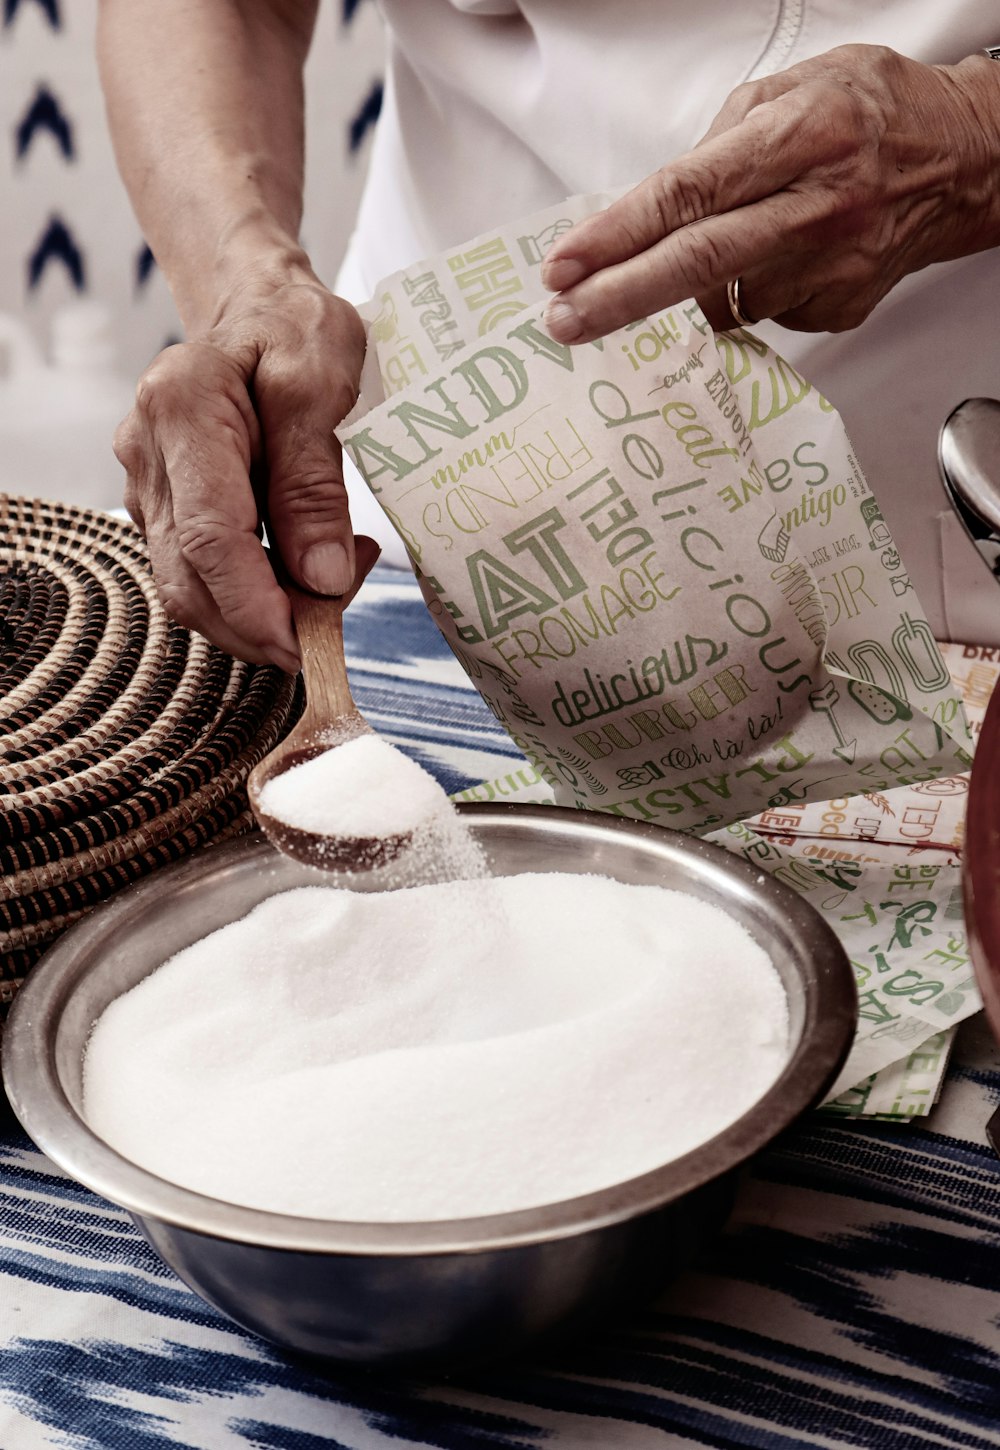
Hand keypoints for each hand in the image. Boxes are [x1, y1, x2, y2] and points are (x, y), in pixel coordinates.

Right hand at [115, 256, 366, 670]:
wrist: (256, 304)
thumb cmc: (293, 330)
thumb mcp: (323, 385)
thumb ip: (314, 483)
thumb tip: (319, 579)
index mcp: (181, 408)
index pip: (209, 536)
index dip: (256, 606)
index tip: (305, 645)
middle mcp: (146, 452)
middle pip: (190, 579)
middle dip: (261, 627)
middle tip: (336, 623)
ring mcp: (148, 485)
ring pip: (192, 587)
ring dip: (264, 613)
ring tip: (338, 575)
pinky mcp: (164, 508)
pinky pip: (202, 572)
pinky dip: (257, 591)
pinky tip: (310, 562)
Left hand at [541, 46, 999, 339]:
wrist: (964, 161)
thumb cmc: (874, 114)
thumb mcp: (792, 87)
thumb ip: (718, 141)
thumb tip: (657, 204)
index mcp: (799, 139)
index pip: (686, 195)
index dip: (617, 236)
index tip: (565, 265)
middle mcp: (815, 209)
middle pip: (696, 265)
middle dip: (618, 299)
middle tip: (564, 321)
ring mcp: (829, 268)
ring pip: (723, 297)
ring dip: (699, 282)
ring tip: (737, 240)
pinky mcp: (837, 308)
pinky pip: (761, 311)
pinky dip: (750, 289)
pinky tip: (781, 255)